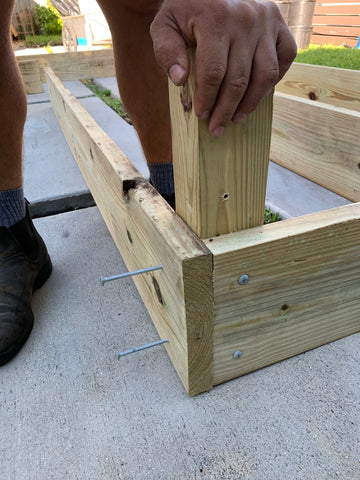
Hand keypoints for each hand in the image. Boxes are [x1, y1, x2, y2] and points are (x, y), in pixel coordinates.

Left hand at [150, 0, 296, 136]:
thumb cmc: (187, 8)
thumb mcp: (165, 23)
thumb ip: (166, 50)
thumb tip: (179, 80)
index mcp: (215, 18)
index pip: (213, 72)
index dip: (207, 99)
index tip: (202, 116)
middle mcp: (246, 19)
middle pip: (238, 80)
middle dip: (226, 110)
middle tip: (217, 129)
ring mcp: (266, 21)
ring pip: (265, 75)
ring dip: (251, 103)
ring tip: (237, 118)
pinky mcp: (279, 23)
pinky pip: (285, 58)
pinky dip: (274, 80)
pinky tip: (257, 94)